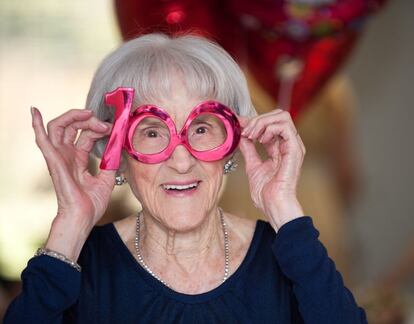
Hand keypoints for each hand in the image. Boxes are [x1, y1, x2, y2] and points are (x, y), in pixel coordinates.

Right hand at [31, 107, 114, 256]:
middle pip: (73, 126)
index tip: (113, 129)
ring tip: (90, 115)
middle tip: (105, 124)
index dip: (99, 128)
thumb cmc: (91, 203)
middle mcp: (66, 155)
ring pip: (59, 126)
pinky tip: (35, 111)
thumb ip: (110, 161)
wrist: (84, 217)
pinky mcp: (53, 160)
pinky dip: (37, 124)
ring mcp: (58, 156)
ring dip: (74, 116)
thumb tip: (118, 146)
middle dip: (90, 120)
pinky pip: (42, 138)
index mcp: (78, 159)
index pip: (85, 134)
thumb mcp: (107, 178)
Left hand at [238, 109, 305, 231]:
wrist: (273, 206)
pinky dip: (268, 128)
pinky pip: (284, 126)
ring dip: (262, 122)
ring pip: (282, 116)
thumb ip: (249, 150)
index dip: (253, 120)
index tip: (237, 123)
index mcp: (280, 148)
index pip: (270, 124)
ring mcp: (293, 146)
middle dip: (257, 119)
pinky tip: (259, 139)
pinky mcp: (295, 149)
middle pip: (278, 115)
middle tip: (244, 130)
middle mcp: (289, 144)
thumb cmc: (266, 193)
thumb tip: (241, 136)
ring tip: (251, 135)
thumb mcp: (252, 166)